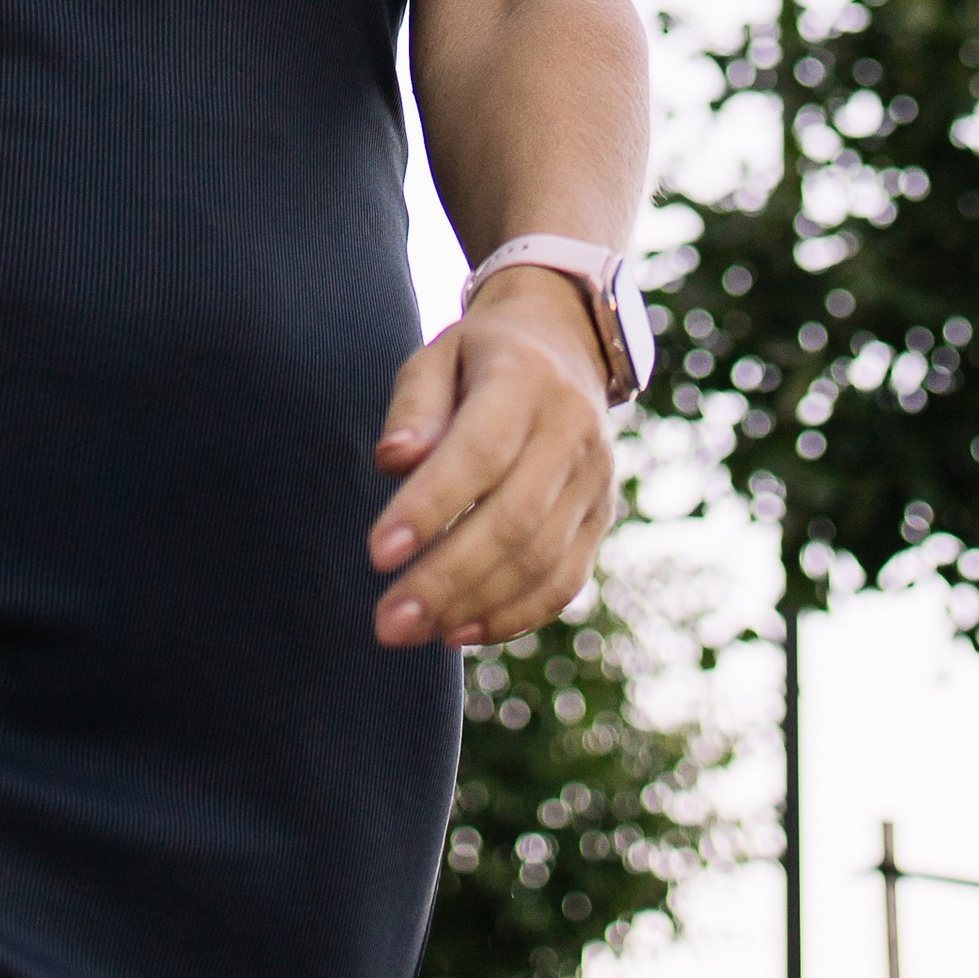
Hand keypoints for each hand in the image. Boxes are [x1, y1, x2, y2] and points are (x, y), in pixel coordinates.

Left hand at [366, 266, 616, 649]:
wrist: (562, 346)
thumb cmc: (477, 359)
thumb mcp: (435, 358)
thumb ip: (414, 408)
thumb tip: (394, 461)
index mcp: (526, 378)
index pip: (480, 452)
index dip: (430, 507)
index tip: (377, 554)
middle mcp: (572, 429)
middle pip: (514, 519)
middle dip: (446, 578)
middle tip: (387, 623)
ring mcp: (595, 477)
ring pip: (541, 560)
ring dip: (473, 605)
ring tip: (410, 631)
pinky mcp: (601, 517)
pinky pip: (565, 581)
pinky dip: (513, 616)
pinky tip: (458, 631)